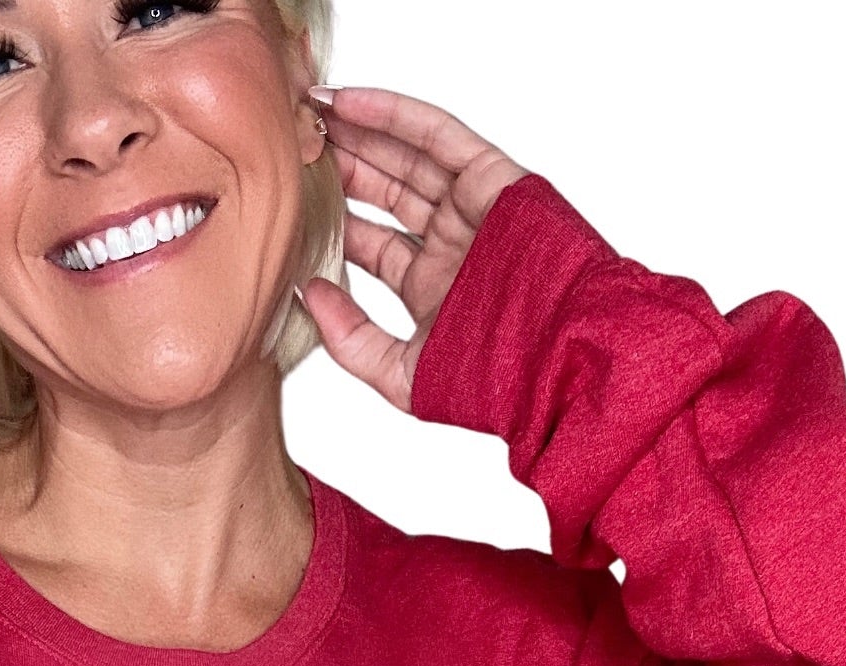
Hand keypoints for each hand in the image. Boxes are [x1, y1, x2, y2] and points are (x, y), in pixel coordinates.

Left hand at [298, 86, 529, 411]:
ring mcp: (471, 209)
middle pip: (383, 194)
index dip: (329, 222)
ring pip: (405, 158)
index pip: (369, 244)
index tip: (286, 205)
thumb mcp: (403, 375)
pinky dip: (393, 115)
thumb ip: (351, 341)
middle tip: (292, 148)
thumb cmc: (497, 381)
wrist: (560, 364)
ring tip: (310, 115)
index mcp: (430, 287)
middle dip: (339, 169)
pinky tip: (347, 104)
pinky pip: (436, 136)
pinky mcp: (493, 179)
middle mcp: (450, 243)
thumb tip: (305, 294)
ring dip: (358, 133)